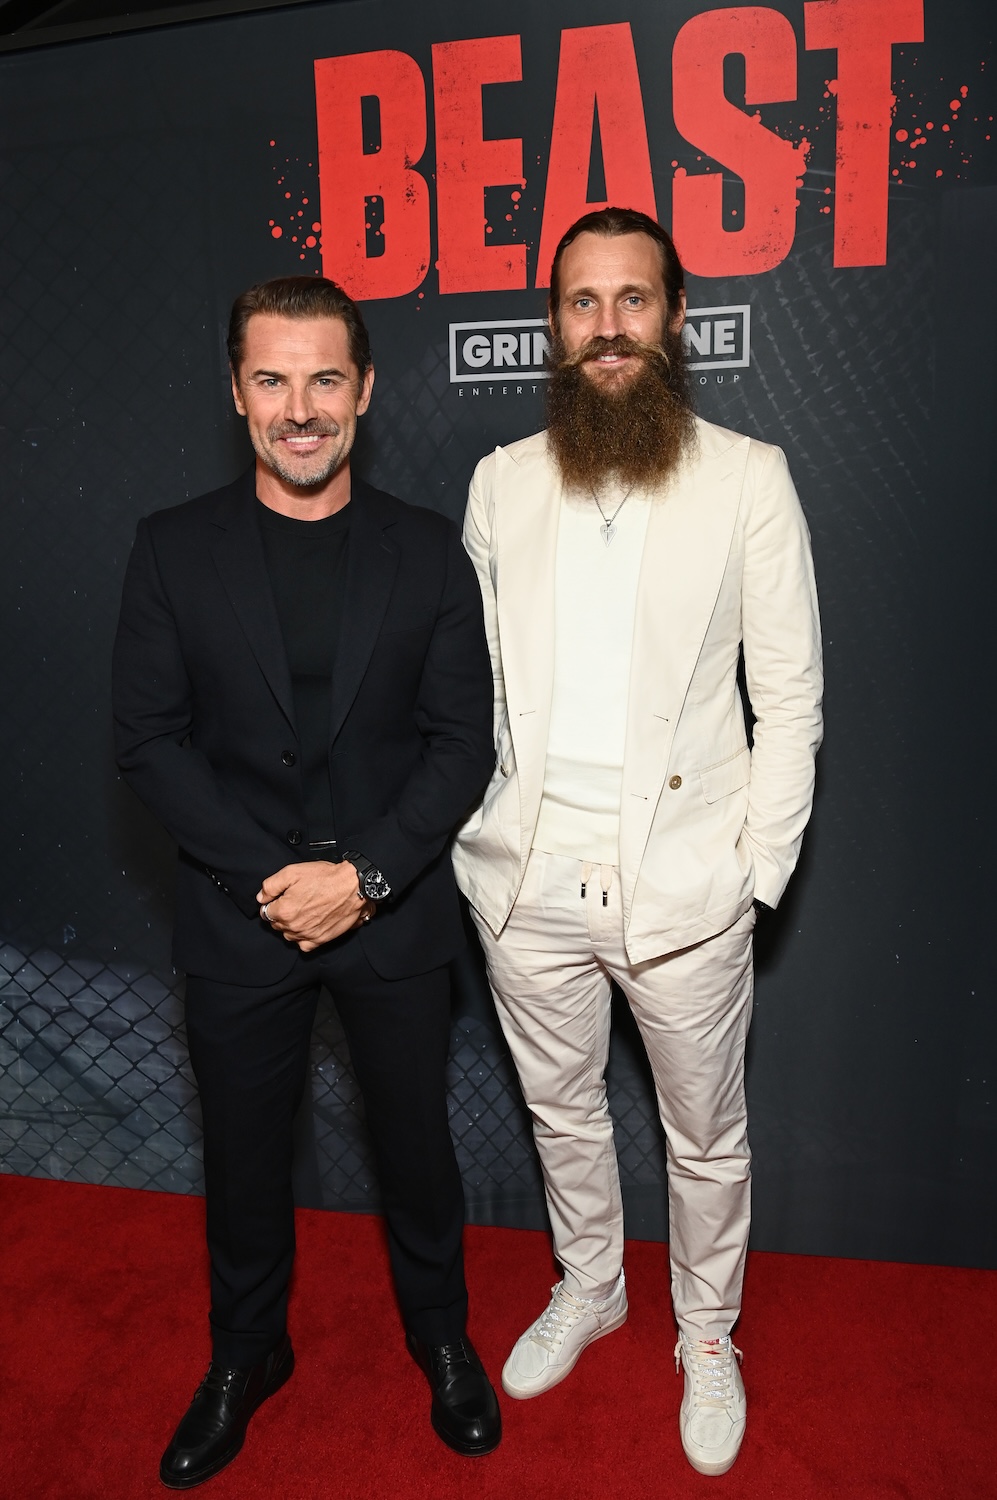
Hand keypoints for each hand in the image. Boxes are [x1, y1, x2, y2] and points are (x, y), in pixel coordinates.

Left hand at [256, 862, 374, 950]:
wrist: (352, 887)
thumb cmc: (325, 878)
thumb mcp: (292, 872)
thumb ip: (271, 885)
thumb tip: (261, 897)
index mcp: (284, 910)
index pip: (266, 912)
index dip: (271, 903)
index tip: (279, 898)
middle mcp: (294, 926)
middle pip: (276, 925)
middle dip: (280, 914)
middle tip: (292, 902)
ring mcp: (308, 934)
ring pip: (288, 935)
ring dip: (290, 926)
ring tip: (300, 913)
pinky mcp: (321, 939)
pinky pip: (304, 945)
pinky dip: (302, 938)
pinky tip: (306, 927)